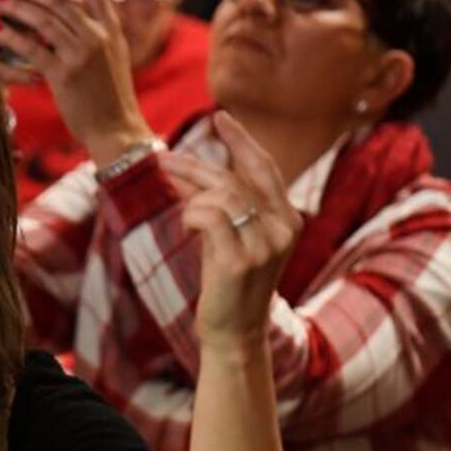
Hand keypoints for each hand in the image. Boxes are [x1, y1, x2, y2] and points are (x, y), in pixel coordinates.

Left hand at [0, 0, 149, 164]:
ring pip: (43, 19)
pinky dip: (9, 38)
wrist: (117, 132)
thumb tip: (68, 8)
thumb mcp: (107, 59)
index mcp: (110, 28)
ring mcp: (83, 54)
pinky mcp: (66, 75)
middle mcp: (99, 35)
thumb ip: (89, 32)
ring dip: (13, 5)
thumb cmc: (106, 97)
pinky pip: (32, 49)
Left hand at [160, 111, 301, 347]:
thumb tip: (198, 175)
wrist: (235, 333)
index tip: (220, 117)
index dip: (242, 140)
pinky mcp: (239, 261)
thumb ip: (229, 208)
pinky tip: (187, 229)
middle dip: (196, 165)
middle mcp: (283, 229)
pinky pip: (208, 218)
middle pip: (236, 178)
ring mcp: (264, 245)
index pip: (265, 168)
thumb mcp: (235, 239)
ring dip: (190, 198)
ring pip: (221, 196)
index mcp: (287, 219)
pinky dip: (191, 216)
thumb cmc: (230, 285)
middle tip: (162, 158)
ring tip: (180, 212)